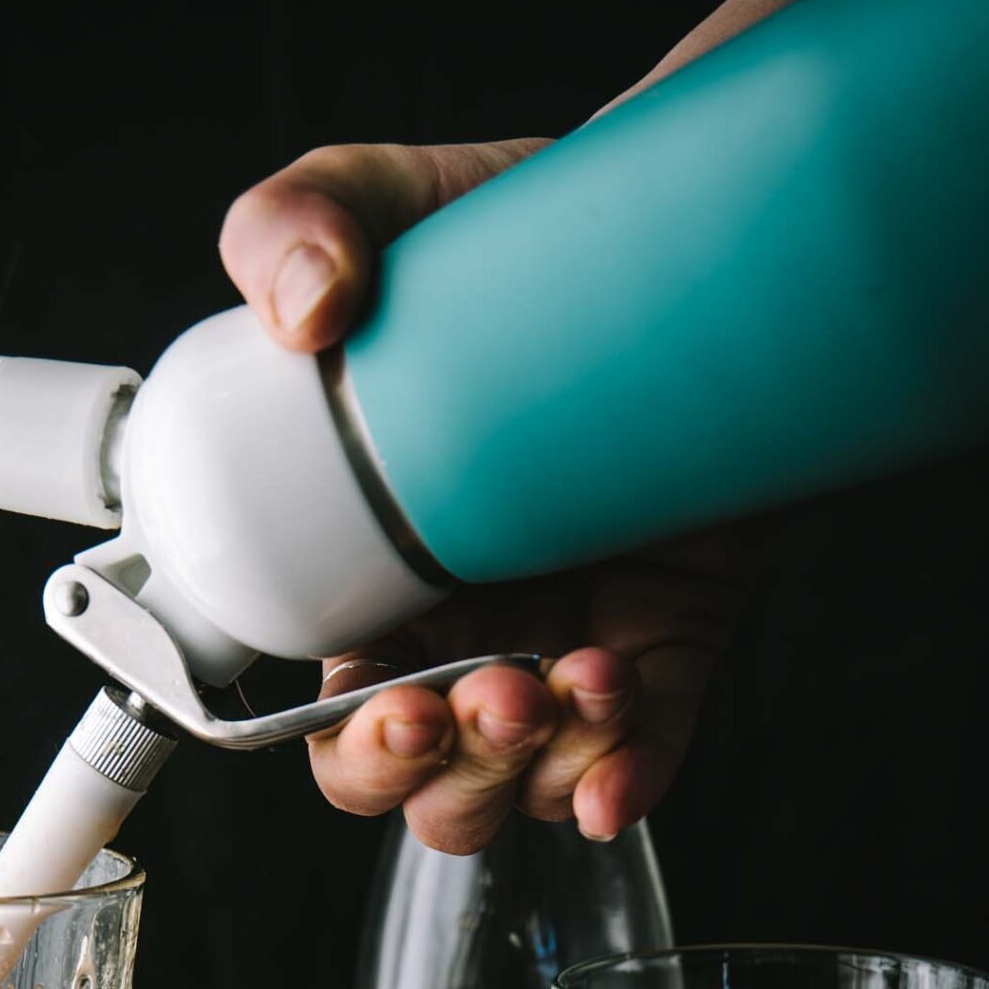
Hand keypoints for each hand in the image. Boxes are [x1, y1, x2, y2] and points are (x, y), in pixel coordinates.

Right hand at [222, 139, 759, 852]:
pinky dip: (628, 783)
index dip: (351, 745)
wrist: (689, 234)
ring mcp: (566, 644)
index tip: (395, 706)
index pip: (331, 719)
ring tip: (587, 677)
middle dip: (453, 773)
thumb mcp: (402, 204)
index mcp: (374, 577)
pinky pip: (643, 756)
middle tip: (495, 693)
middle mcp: (464, 631)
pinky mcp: (670, 642)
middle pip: (425, 782)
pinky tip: (620, 778)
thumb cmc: (522, 237)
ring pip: (528, 784)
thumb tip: (299, 305)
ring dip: (544, 768)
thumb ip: (304, 214)